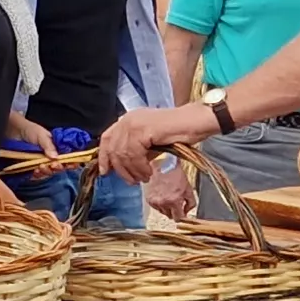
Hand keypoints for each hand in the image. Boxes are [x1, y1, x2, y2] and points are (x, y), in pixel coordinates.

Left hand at [99, 103, 220, 180]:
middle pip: (113, 149)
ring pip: (123, 154)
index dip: (104, 156)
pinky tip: (149, 172)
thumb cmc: (178, 132)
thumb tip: (123, 166)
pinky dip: (140, 167)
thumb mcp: (151, 142)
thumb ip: (137, 150)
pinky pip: (134, 155)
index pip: (107, 138)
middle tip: (133, 181)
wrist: (195, 122)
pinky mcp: (143, 129)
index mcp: (128, 119)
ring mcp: (134, 123)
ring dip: (133, 171)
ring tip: (144, 178)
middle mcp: (128, 119)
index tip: (106, 172)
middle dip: (121, 169)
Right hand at [146, 160, 197, 218]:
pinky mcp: (148, 199)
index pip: (178, 218)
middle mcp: (162, 203)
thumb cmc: (176, 174)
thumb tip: (187, 211)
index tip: (183, 214)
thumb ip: (191, 203)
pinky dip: (159, 203)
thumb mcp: (188, 189)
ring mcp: (154, 202)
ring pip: (162, 212)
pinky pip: (156, 207)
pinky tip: (162, 194)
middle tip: (177, 202)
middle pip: (169, 216)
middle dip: (174, 211)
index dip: (182, 216)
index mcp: (174, 201)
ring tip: (169, 196)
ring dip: (166, 207)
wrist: (163, 165)